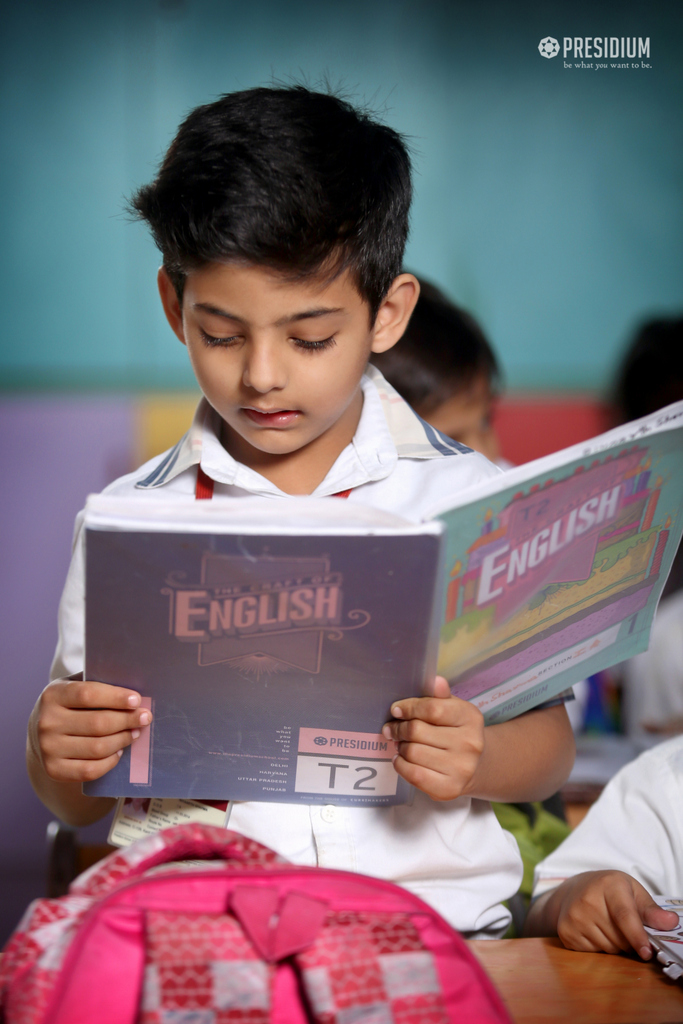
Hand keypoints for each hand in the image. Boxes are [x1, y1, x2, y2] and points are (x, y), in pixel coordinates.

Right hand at [29, 678, 152, 783]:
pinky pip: (90, 770)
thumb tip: (134, 695)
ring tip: (135, 733)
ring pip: (97, 748)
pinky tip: (118, 751)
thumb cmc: (70, 705)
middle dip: (127, 720)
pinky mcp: (53, 769)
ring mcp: (48, 748)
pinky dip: (110, 762)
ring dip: (123, 740)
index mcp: (53, 695)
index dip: (116, 698)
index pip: (88, 695)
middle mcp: (47, 722)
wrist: (41, 732)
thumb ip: (100, 686)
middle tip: (145, 718)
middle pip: (97, 723)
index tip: (137, 700)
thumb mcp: (77, 686)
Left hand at [382, 676, 484, 800]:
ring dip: (400, 746)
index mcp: (470, 717)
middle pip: (417, 731)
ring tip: (401, 743)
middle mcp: (470, 743)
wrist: (476, 766)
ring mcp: (461, 768)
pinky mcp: (449, 789)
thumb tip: (435, 680)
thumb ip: (441, 696)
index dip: (408, 707)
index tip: (396, 710)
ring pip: (412, 752)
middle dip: (399, 728)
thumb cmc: (457, 731)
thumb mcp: (454, 709)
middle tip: (393, 728)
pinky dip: (401, 765)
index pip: (432, 708)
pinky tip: (402, 758)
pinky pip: (413, 774)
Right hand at [549, 870, 678, 957]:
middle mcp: (588, 900)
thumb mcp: (632, 891)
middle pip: (620, 938)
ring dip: (615, 945)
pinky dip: (599, 947)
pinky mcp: (566, 932)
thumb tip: (672, 922)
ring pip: (608, 948)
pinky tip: (594, 931)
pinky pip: (593, 952)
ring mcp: (574, 917)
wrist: (573, 889)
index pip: (624, 915)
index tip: (647, 952)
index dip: (637, 936)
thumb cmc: (608, 890)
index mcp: (609, 885)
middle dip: (629, 941)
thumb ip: (651, 910)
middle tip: (623, 927)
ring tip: (607, 926)